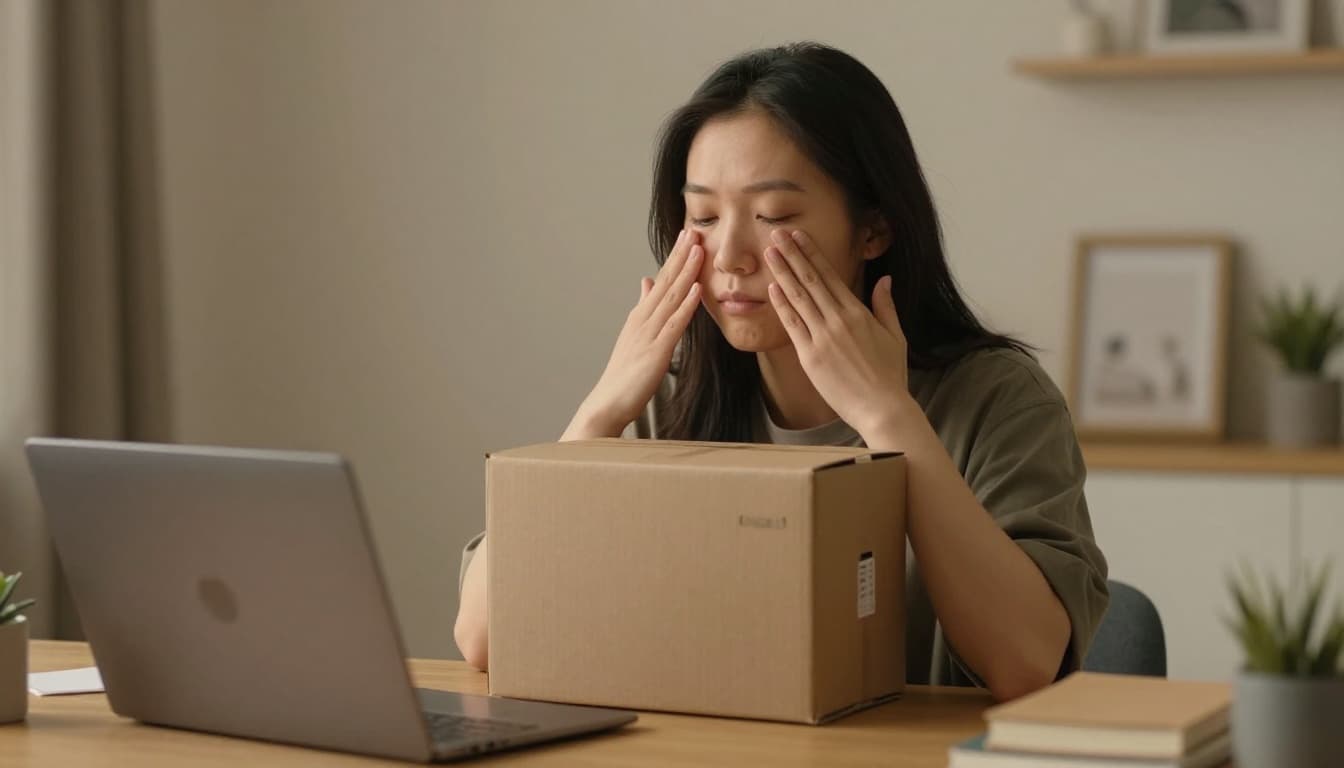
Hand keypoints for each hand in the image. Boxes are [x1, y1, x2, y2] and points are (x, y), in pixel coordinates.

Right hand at [568, 229, 703, 436]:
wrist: (608, 403)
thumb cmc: (624, 375)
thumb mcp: (634, 336)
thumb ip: (642, 308)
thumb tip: (645, 282)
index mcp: (640, 316)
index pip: (660, 280)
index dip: (674, 257)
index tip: (687, 235)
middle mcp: (643, 319)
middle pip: (665, 281)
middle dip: (680, 254)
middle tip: (694, 228)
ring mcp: (649, 333)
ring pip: (671, 296)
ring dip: (686, 271)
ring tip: (698, 248)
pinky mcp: (657, 351)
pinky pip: (675, 323)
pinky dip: (687, 304)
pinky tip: (698, 289)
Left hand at [763, 228, 911, 437]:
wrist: (882, 408)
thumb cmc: (891, 376)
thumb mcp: (895, 336)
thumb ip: (885, 306)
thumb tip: (884, 280)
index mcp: (858, 313)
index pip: (830, 275)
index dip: (812, 253)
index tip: (799, 235)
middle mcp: (839, 320)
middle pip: (811, 280)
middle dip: (793, 254)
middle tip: (777, 233)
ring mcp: (823, 337)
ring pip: (799, 297)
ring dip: (783, 272)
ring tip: (769, 252)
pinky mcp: (811, 356)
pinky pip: (793, 325)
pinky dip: (782, 305)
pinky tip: (772, 287)